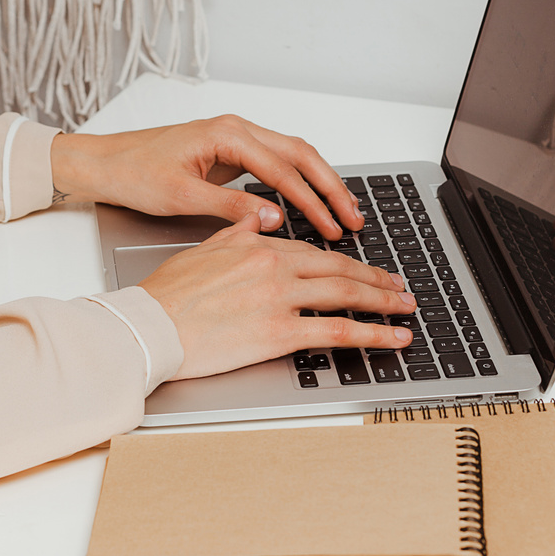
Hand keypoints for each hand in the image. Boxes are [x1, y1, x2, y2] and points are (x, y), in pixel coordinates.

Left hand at [50, 113, 364, 239]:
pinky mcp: (232, 152)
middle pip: (300, 154)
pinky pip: (278, 162)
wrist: (104, 162)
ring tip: (344, 212)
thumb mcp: (180, 196)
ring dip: (321, 183)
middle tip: (353, 218)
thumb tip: (272, 219)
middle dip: (331, 187)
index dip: (311, 200)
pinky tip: (314, 202)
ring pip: (294, 155)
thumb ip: (229, 208)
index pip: (282, 168)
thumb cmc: (133, 173)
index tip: (331, 226)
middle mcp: (237, 129)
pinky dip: (301, 181)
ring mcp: (237, 138)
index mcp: (227, 134)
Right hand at [139, 214, 415, 377]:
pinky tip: (393, 339)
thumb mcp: (204, 248)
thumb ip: (236, 231)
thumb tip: (253, 216)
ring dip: (385, 303)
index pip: (317, 253)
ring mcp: (280, 299)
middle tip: (399, 288)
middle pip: (341, 270)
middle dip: (378, 280)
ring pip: (348, 296)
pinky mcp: (279, 333)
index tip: (366, 271)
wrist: (148, 326)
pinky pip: (337, 332)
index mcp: (259, 245)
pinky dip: (373, 335)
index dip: (349, 262)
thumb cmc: (167, 294)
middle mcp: (276, 267)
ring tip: (406, 310)